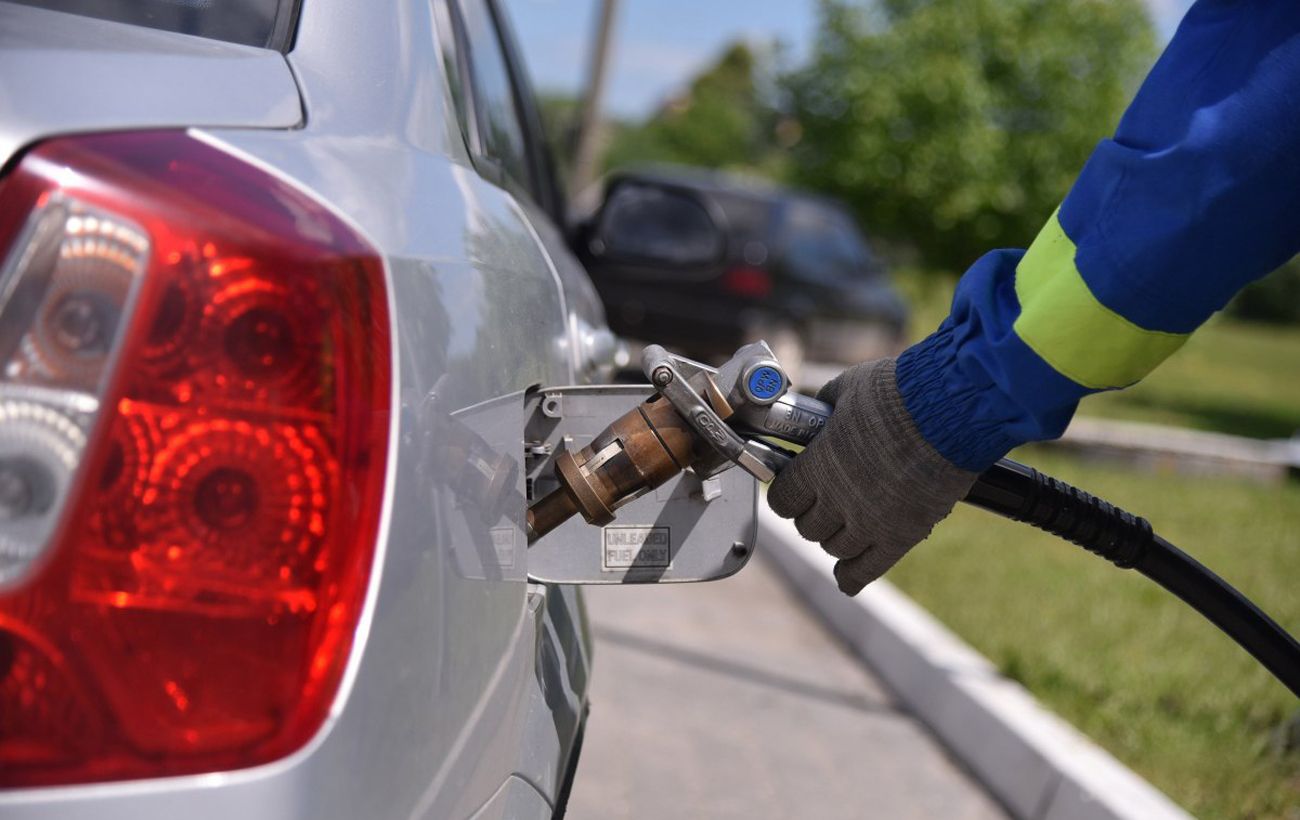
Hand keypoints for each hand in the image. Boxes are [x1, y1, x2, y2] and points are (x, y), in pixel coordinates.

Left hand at [767, 358, 977, 594]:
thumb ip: (824, 412)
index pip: (782, 500)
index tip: (795, 487)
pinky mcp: (902, 536)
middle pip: (807, 528)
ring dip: (836, 536)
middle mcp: (838, 501)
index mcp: (818, 466)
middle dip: (812, 513)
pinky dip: (852, 576)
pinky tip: (847, 575)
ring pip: (834, 548)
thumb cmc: (899, 392)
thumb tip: (815, 416)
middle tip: (824, 500)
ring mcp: (870, 523)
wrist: (952, 409)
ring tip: (847, 520)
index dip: (787, 493)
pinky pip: (865, 571)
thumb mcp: (847, 389)